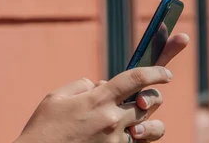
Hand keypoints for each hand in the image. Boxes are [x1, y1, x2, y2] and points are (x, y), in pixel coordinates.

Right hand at [15, 66, 172, 142]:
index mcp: (97, 100)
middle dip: (150, 97)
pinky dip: (137, 140)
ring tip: (139, 123)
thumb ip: (80, 86)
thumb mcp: (55, 97)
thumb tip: (97, 86)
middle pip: (149, 103)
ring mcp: (116, 142)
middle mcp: (111, 120)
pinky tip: (129, 135)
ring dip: (150, 123)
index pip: (135, 79)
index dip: (155, 72)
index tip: (166, 74)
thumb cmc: (43, 128)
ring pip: (152, 129)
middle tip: (141, 98)